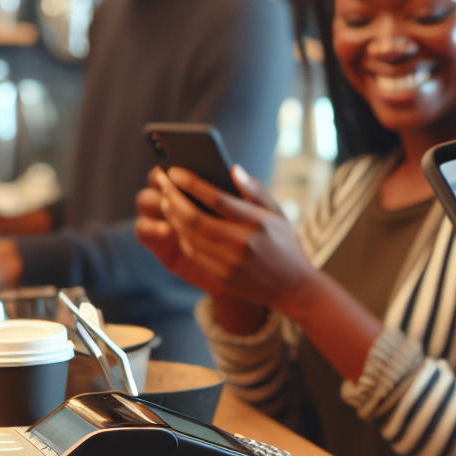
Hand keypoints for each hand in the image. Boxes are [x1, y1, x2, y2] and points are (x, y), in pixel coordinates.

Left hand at [152, 165, 316, 312]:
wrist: (293, 287)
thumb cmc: (284, 244)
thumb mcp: (277, 213)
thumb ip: (255, 191)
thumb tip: (233, 169)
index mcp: (257, 222)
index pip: (217, 198)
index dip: (191, 183)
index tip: (174, 172)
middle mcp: (243, 243)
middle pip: (195, 218)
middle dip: (173, 199)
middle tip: (162, 183)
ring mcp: (231, 263)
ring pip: (190, 237)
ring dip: (173, 217)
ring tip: (166, 200)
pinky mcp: (223, 278)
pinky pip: (194, 254)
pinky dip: (183, 236)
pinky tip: (178, 224)